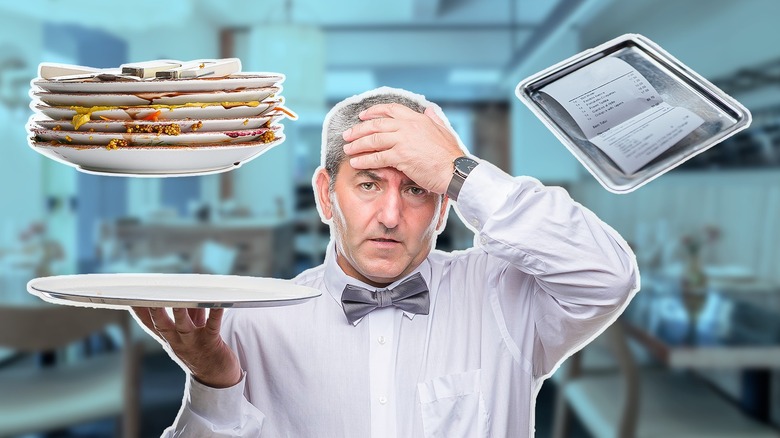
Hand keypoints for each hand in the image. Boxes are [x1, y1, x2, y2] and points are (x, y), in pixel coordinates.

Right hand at [131, 307, 240, 388]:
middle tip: (149, 298)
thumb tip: (185, 289)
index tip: (130, 297)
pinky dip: (215, 313)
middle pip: (162, 326)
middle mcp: (177, 341)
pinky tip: (218, 303)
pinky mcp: (212, 343)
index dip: (139, 311)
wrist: (217, 378)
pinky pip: (213, 325)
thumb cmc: (202, 348)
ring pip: (183, 326)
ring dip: (180, 313)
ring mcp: (193, 343)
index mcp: (169, 338)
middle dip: (155, 312)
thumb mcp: (190, 329)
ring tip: (178, 300)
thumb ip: (187, 311)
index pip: (149, 324)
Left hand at [342, 103, 464, 194]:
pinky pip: (377, 156)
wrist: (455, 170)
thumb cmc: (451, 155)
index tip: (362, 116)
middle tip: (347, 134)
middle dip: (359, 129)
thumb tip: (429, 111)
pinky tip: (356, 162)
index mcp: (418, 119)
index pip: (391, 110)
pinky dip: (364, 159)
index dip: (374, 112)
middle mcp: (408, 126)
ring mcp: (404, 140)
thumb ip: (434, 119)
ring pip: (373, 139)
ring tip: (347, 149)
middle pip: (377, 124)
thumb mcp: (444, 131)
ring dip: (357, 144)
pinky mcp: (401, 156)